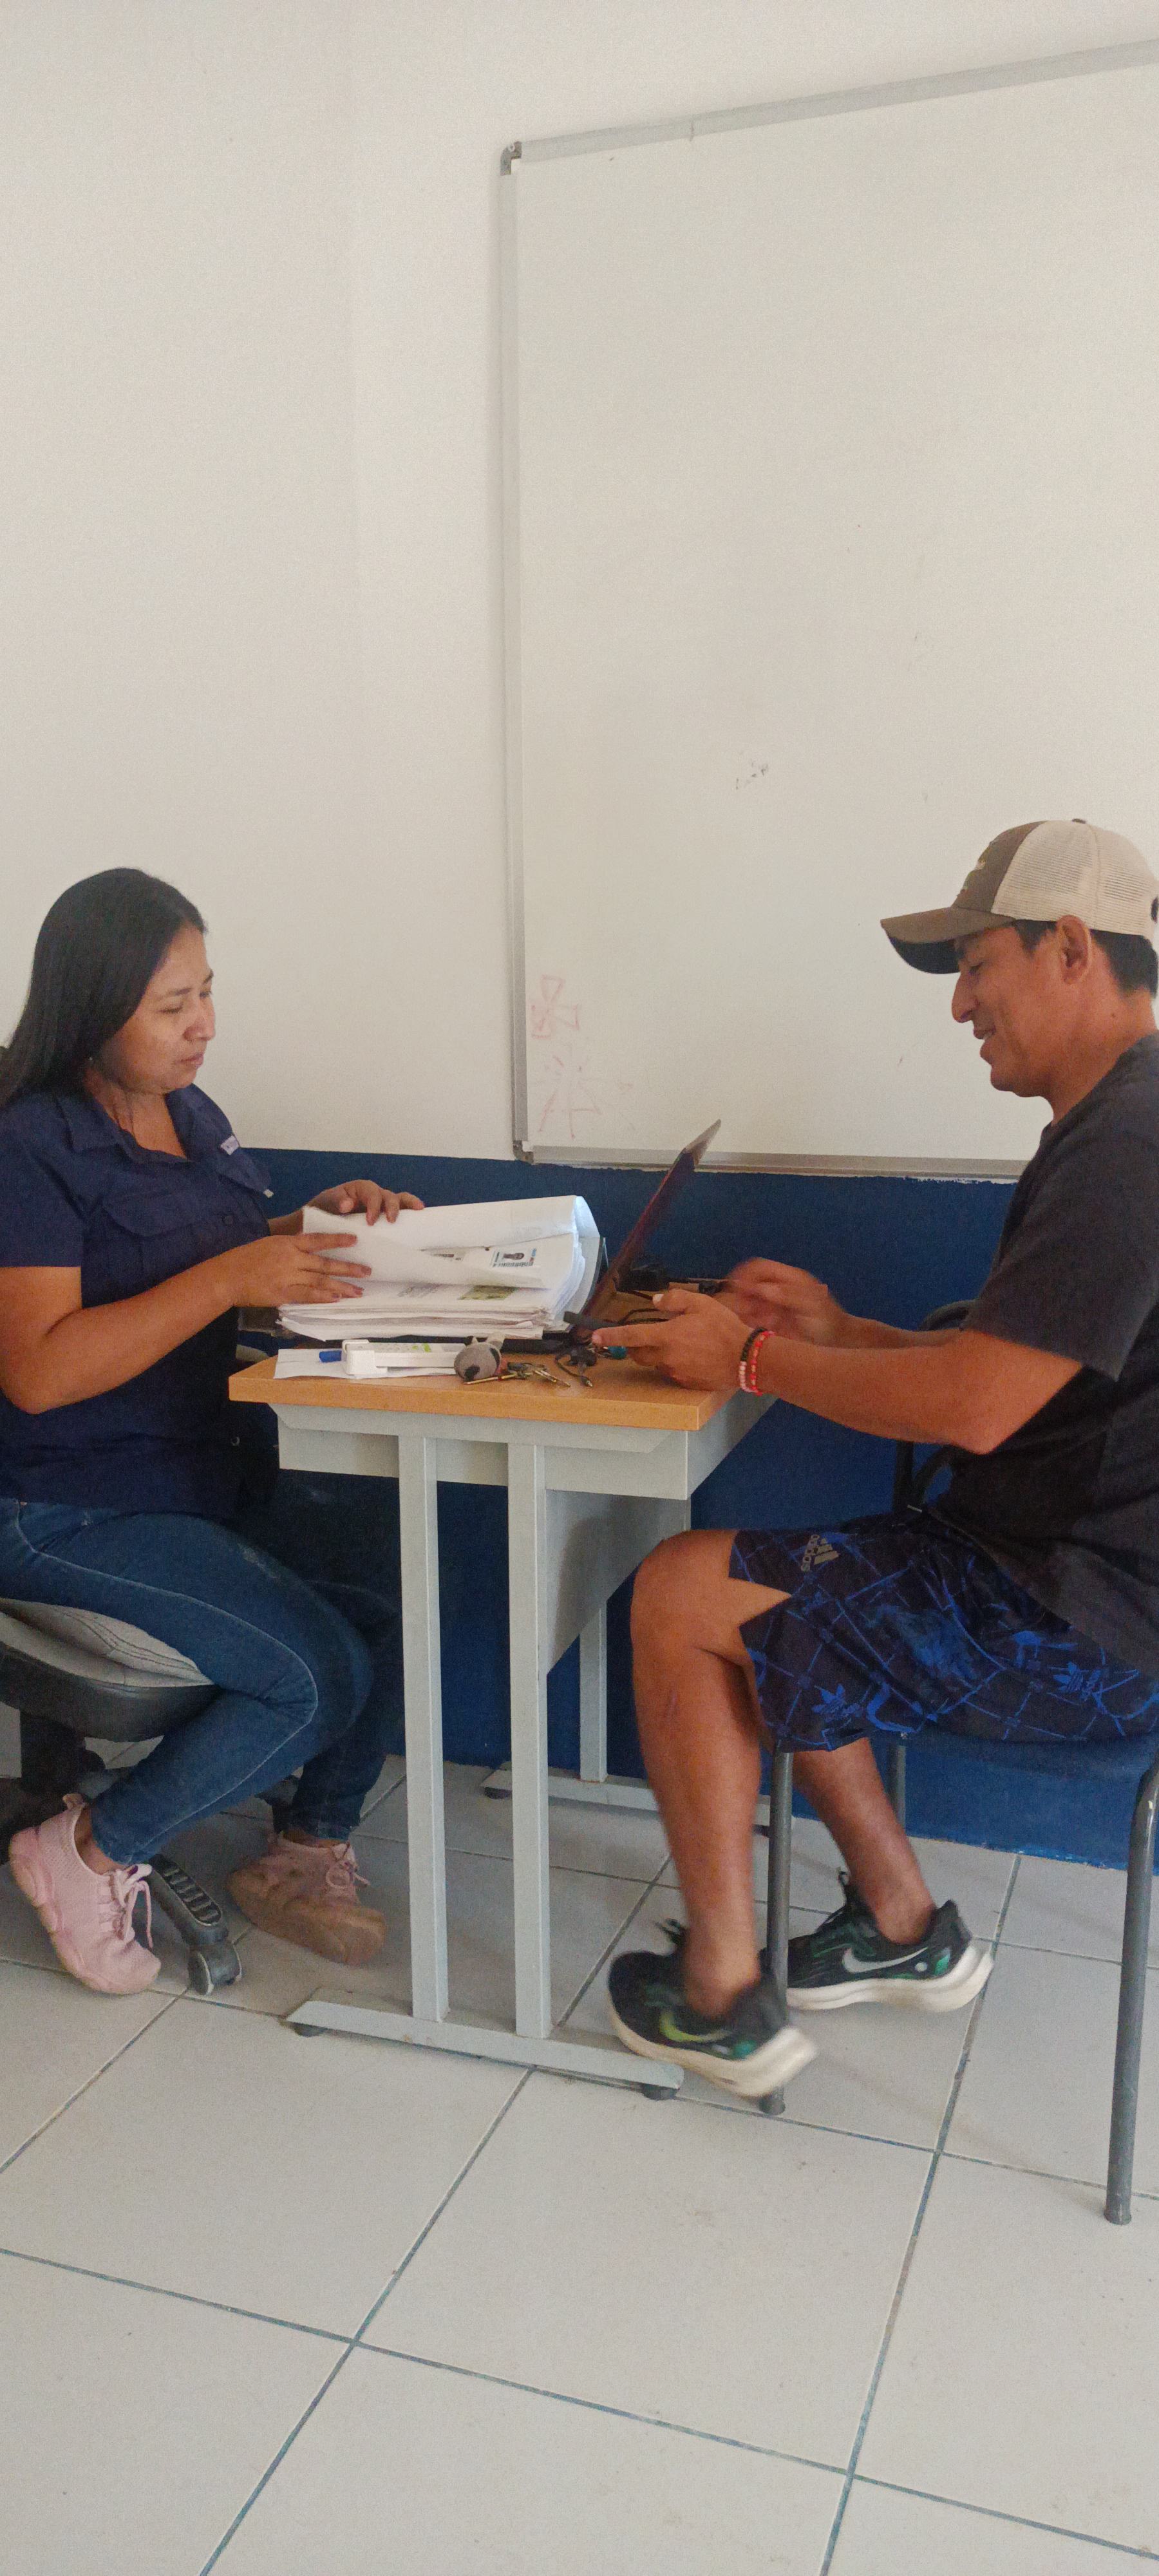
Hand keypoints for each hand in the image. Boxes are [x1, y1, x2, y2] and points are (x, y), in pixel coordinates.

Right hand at [218, 1232, 371, 1307]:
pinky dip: (323, 1297)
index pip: (318, 1240)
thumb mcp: (269, 1244)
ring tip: (358, 1291)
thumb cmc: (246, 1258)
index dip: (337, 1239)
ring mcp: (288, 1277)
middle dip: (348, 1268)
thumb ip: (290, 1247)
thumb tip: (309, 1249)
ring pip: (321, 1281)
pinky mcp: (283, 1294)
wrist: (227, 1276)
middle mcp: (291, 1259)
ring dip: (342, 1287)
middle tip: (366, 1272)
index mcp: (288, 1243)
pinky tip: (337, 1299)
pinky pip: (308, 1296)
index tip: (355, 1239)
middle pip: (325, 1263)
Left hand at [308, 1180, 424, 1225]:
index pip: (371, 1193)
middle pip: (388, 1196)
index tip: (370, 1221)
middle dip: (392, 1207)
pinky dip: (409, 1211)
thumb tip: (348, 1203)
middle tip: (391, 1221)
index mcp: (359, 1189)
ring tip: (418, 1209)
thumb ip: (335, 1201)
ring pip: (399, 1200)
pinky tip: (419, 1216)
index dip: (373, 1205)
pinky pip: (401, 1211)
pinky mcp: (384, 1216)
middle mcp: (373, 1194)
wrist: (321, 1222)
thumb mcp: (324, 1203)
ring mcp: (381, 1205)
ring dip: (408, 1204)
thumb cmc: (323, 1210)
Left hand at [592, 1289, 747, 1389]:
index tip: (594, 1337)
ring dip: (658, 1354)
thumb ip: (675, 1300)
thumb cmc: (724, 1328)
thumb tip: (655, 1301)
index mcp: (666, 1336)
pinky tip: (692, 1356)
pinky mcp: (685, 1383)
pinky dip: (674, 1363)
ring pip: (656, 1363)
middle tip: (647, 1336)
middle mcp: (666, 1357)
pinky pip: (672, 1372)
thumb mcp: (701, 1304)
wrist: (745, 1358)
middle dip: (636, 1346)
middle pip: (638, 1354)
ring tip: (680, 1343)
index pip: (631, 1336)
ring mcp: (675, 1372)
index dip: (611, 1336)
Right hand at [718, 1259, 850, 1345]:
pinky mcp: (771, 1320)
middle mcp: (778, 1288)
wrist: (838, 1341)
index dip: (745, 1274)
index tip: (736, 1289)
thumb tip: (760, 1288)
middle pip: (749, 1284)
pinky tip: (766, 1329)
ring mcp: (774, 1305)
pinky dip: (752, 1323)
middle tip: (746, 1312)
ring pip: (748, 1302)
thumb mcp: (811, 1306)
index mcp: (788, 1278)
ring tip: (764, 1323)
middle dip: (743, 1296)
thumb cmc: (827, 1321)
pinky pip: (753, 1318)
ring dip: (748, 1311)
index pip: (759, 1267)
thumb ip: (787, 1294)